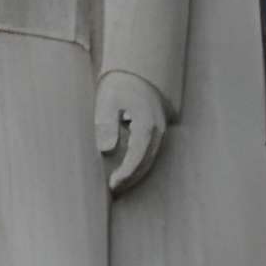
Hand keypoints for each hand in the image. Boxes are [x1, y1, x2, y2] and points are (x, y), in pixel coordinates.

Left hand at [95, 69, 169, 193]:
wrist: (136, 73)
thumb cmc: (118, 87)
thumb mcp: (107, 101)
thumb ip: (106, 124)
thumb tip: (106, 149)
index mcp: (146, 123)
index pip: (138, 155)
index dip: (126, 173)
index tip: (113, 184)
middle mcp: (157, 130)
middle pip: (146, 162)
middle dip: (131, 179)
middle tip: (113, 191)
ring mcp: (159, 131)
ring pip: (150, 160)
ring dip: (135, 174)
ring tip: (117, 187)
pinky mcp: (156, 132)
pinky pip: (149, 153)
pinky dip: (139, 165)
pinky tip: (126, 173)